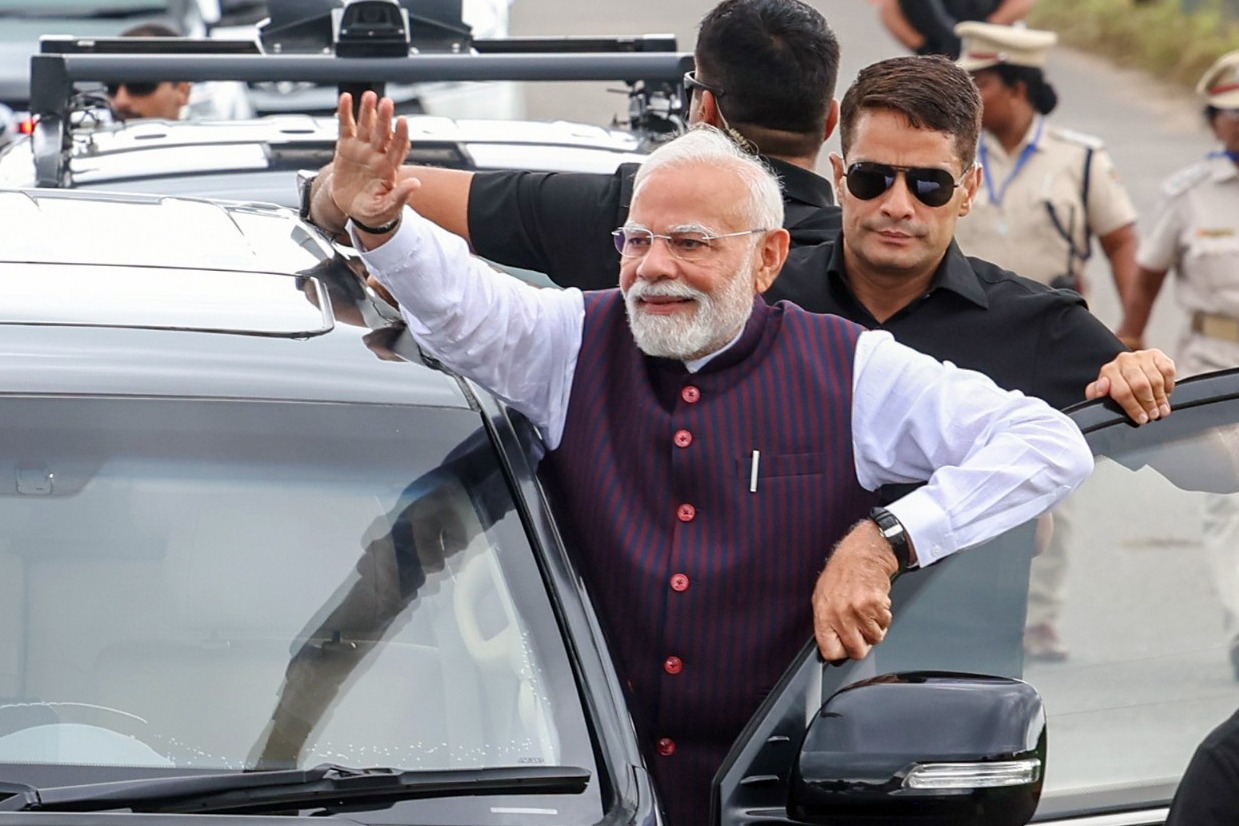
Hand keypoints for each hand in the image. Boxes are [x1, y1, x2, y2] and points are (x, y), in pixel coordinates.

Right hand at [332, 91, 421, 232]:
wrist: (351, 209)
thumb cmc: (373, 211)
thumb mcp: (386, 208)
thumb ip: (400, 196)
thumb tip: (416, 184)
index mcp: (389, 169)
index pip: (398, 148)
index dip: (400, 135)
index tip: (403, 121)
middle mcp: (377, 155)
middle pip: (382, 133)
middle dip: (384, 118)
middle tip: (387, 102)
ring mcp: (362, 149)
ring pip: (366, 126)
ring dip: (367, 111)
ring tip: (369, 95)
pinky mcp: (346, 148)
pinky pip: (346, 128)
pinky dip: (345, 113)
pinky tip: (345, 99)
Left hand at [812, 520, 897, 660]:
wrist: (862, 554)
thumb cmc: (841, 573)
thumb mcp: (822, 597)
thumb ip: (826, 622)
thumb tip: (832, 644)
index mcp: (823, 614)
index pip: (830, 651)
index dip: (841, 652)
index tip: (845, 648)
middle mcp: (840, 614)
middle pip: (856, 651)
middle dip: (862, 644)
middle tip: (862, 632)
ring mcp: (858, 610)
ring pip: (875, 638)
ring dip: (875, 628)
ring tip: (867, 611)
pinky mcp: (876, 605)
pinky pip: (886, 623)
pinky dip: (884, 616)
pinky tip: (875, 603)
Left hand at [1085, 348, 1175, 424]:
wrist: (1125, 371)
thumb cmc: (1115, 386)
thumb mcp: (1101, 394)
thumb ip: (1096, 393)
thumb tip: (1102, 387)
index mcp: (1108, 370)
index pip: (1123, 392)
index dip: (1134, 408)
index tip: (1141, 419)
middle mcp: (1124, 360)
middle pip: (1141, 386)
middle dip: (1149, 404)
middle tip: (1153, 415)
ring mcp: (1141, 356)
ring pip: (1155, 380)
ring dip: (1160, 398)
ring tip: (1162, 410)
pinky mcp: (1156, 355)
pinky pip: (1167, 371)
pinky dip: (1169, 385)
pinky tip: (1166, 394)